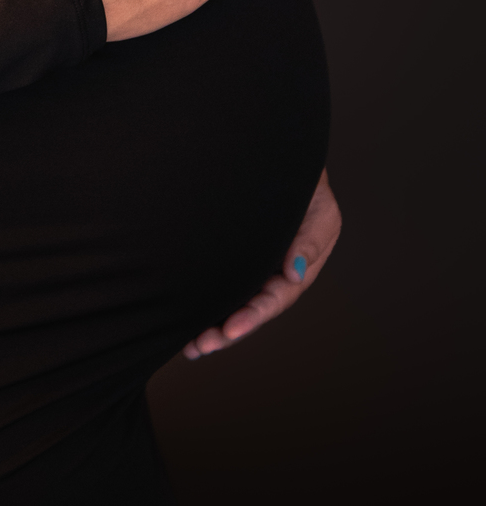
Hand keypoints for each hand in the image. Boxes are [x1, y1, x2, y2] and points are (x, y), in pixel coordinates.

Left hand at [182, 170, 342, 358]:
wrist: (279, 159)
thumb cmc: (305, 188)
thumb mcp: (321, 213)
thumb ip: (309, 244)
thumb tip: (294, 275)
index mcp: (294, 271)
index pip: (273, 300)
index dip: (252, 316)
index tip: (230, 330)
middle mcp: (269, 274)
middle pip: (247, 309)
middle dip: (225, 331)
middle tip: (200, 346)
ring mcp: (247, 265)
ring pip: (228, 299)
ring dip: (211, 323)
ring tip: (189, 345)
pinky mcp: (227, 254)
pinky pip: (214, 278)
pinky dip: (202, 298)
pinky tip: (184, 318)